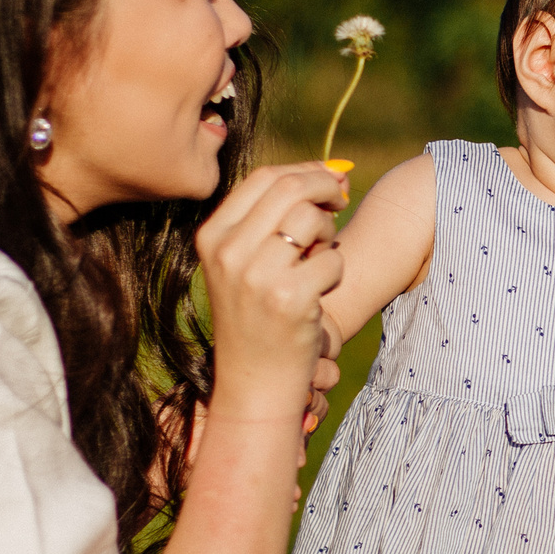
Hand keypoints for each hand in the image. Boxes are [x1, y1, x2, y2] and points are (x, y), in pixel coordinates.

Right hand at [194, 163, 349, 421]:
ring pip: (312, 219)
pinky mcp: (288, 299)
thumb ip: (277, 217)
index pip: (263, 177)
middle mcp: (228, 251)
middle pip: (290, 188)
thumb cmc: (259, 318)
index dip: (306, 171)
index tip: (330, 179)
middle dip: (327, 188)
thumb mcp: (247, 263)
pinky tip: (320, 292)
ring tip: (320, 258)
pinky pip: (332, 261)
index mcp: (212, 235)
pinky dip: (336, 272)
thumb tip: (335, 171)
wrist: (254, 383)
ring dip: (330, 234)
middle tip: (342, 203)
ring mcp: (256, 276)